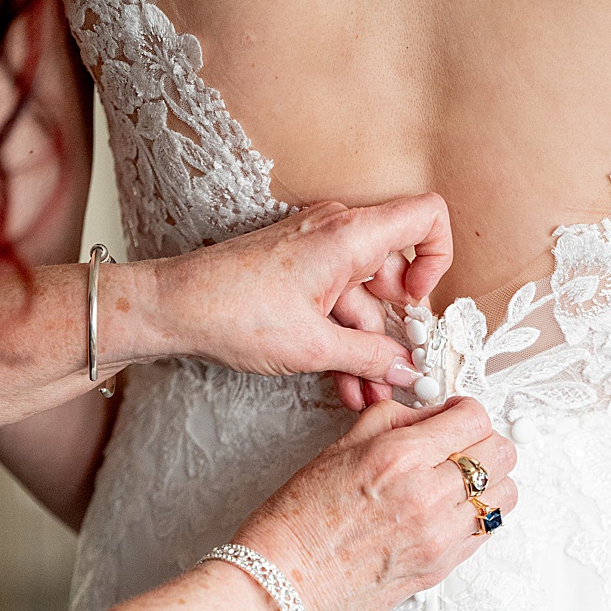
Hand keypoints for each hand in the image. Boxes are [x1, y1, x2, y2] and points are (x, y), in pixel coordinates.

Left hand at [147, 194, 452, 409]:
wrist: (172, 307)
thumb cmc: (232, 311)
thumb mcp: (313, 347)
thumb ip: (371, 358)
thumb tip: (406, 370)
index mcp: (349, 236)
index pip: (426, 217)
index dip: (439, 257)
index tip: (421, 301)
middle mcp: (338, 233)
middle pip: (398, 274)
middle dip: (401, 328)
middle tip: (402, 368)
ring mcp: (320, 252)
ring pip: (367, 300)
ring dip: (371, 349)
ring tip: (370, 394)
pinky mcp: (302, 272)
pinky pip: (340, 304)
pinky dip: (347, 340)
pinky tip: (347, 383)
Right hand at [228, 396, 516, 610]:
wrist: (282, 587)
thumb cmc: (297, 523)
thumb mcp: (338, 450)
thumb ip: (393, 422)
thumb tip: (431, 414)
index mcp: (398, 458)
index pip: (474, 419)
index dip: (467, 412)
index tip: (456, 417)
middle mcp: (427, 496)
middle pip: (502, 454)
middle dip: (485, 444)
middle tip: (461, 449)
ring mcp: (439, 535)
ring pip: (506, 495)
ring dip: (489, 483)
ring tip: (458, 484)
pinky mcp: (443, 566)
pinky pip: (487, 530)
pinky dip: (477, 516)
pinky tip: (449, 513)